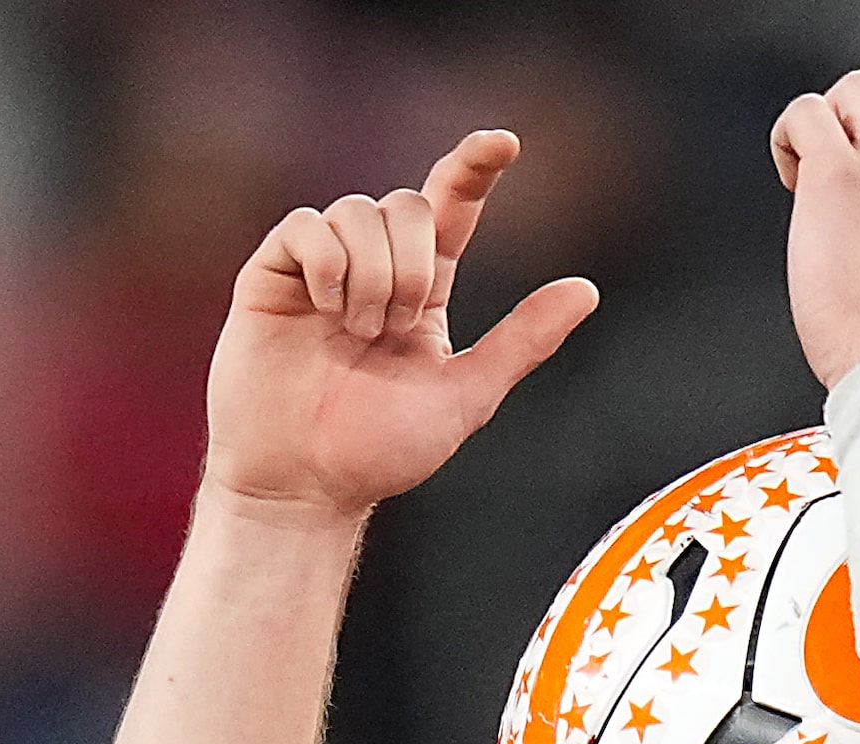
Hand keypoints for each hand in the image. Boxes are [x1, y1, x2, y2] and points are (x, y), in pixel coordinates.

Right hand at [204, 130, 598, 519]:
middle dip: (413, 265)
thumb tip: (587, 289)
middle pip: (407, 204)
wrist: (303, 484)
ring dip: (372, 275)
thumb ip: (523, 341)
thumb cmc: (380, 452)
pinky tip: (325, 310)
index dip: (474, 168)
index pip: (452, 208)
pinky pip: (306, 227)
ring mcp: (320, 267)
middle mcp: (372, 267)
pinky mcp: (272, 274)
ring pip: (357, 211)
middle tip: (395, 329)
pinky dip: (327, 265)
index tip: (505, 143)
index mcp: (422, 288)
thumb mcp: (466, 395)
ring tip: (358, 333)